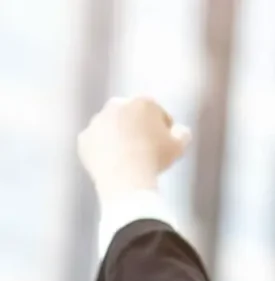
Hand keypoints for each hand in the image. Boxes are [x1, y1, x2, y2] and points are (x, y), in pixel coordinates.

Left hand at [77, 96, 191, 200]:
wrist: (125, 176)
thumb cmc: (156, 158)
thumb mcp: (180, 145)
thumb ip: (182, 133)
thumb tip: (178, 130)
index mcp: (143, 101)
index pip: (158, 113)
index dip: (164, 128)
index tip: (166, 144)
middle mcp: (117, 104)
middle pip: (132, 117)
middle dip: (138, 129)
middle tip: (147, 151)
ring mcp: (97, 121)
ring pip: (112, 130)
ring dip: (120, 140)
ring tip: (131, 161)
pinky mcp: (84, 138)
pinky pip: (98, 146)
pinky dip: (105, 153)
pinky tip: (116, 166)